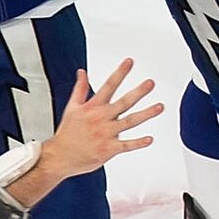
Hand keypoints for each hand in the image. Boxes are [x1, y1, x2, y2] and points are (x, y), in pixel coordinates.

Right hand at [9, 62, 159, 206]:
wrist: (59, 157)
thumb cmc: (67, 133)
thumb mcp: (72, 107)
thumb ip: (80, 89)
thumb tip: (82, 72)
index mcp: (92, 108)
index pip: (108, 86)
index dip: (119, 73)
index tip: (129, 62)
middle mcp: (101, 119)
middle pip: (123, 102)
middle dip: (138, 92)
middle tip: (150, 83)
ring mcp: (106, 134)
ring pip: (129, 122)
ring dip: (146, 114)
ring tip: (159, 107)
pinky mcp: (108, 149)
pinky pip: (126, 145)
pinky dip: (138, 143)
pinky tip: (150, 139)